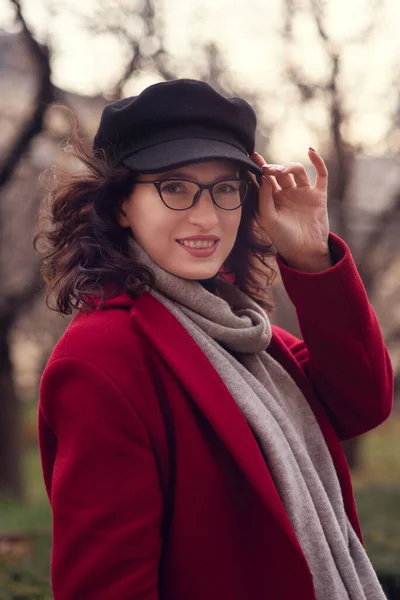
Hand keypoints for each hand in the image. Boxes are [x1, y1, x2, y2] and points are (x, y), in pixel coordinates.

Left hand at [251, 149, 330, 272]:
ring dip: (289, 167)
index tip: (251, 157)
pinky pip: (321, 175)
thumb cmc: (283, 239)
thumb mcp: (268, 219)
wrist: (304, 252)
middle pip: (280, 172)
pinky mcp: (319, 195)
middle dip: (273, 168)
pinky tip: (310, 152)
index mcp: (274, 199)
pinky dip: (318, 162)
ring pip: (297, 171)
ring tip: (280, 171)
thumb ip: (264, 198)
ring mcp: (304, 193)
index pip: (265, 178)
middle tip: (266, 168)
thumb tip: (263, 177)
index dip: (259, 167)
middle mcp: (288, 193)